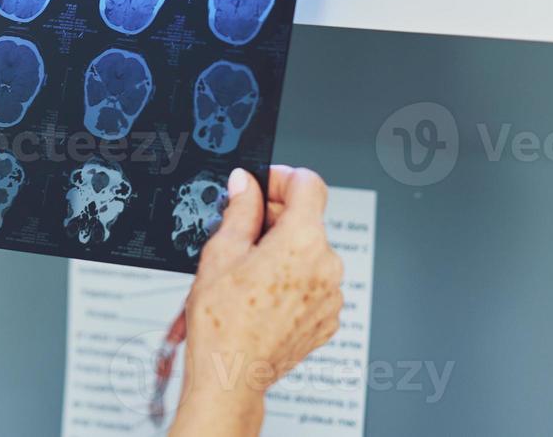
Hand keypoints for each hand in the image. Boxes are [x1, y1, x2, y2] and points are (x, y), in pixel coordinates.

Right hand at [170, 166, 343, 436]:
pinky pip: (314, 282)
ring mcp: (331, 295)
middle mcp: (327, 266)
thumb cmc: (222, 321)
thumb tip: (245, 184)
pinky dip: (292, 278)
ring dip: (283, 249)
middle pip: (308, 219)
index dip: (281, 178)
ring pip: (310, 252)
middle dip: (276, 216)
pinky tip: (261, 291)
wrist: (231, 374)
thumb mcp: (221, 252)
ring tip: (247, 268)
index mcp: (303, 241)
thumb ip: (240, 209)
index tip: (261, 185)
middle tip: (241, 228)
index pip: (308, 184)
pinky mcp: (328, 318)